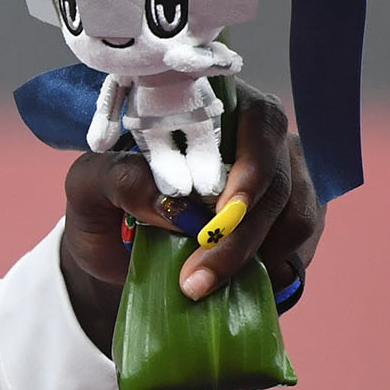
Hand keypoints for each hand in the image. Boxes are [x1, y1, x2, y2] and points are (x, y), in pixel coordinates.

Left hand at [57, 83, 323, 352]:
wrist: (119, 254)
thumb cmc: (104, 207)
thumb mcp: (87, 187)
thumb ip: (118, 179)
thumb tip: (170, 199)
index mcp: (206, 105)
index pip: (252, 116)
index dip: (249, 163)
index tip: (222, 212)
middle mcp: (254, 132)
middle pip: (275, 173)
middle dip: (239, 229)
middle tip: (198, 276)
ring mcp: (283, 173)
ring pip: (296, 211)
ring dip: (254, 254)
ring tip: (202, 284)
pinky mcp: (294, 216)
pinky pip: (302, 243)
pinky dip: (273, 267)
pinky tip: (236, 282)